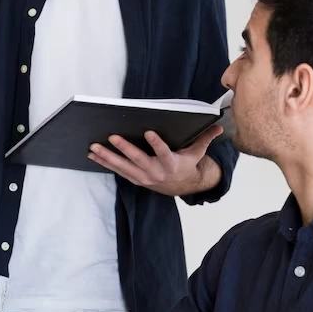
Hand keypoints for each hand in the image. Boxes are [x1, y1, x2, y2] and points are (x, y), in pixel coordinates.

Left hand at [89, 125, 222, 196]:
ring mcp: (144, 177)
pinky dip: (105, 163)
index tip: (149, 132)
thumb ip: (205, 138)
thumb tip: (219, 124)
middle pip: (138, 160)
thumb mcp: (197, 152)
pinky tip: (94, 155)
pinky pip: (118, 171)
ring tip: (94, 147)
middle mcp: (156, 172)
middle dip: (124, 149)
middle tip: (112, 136)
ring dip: (108, 157)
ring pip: (124, 167)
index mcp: (172, 164)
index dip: (157, 144)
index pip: (164, 152)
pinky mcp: (136, 179)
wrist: (182, 187)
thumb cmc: (187, 165)